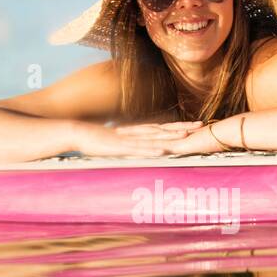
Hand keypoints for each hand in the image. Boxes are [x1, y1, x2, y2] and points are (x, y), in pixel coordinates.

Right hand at [73, 120, 204, 157]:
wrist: (76, 132)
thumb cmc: (93, 139)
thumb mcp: (115, 142)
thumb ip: (127, 144)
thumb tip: (137, 148)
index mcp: (134, 132)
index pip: (160, 128)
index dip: (177, 126)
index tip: (194, 125)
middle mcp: (134, 133)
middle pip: (162, 129)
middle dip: (181, 128)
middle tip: (201, 125)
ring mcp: (127, 140)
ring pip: (153, 138)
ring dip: (170, 136)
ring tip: (186, 136)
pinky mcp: (119, 147)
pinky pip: (138, 149)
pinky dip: (151, 150)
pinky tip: (162, 151)